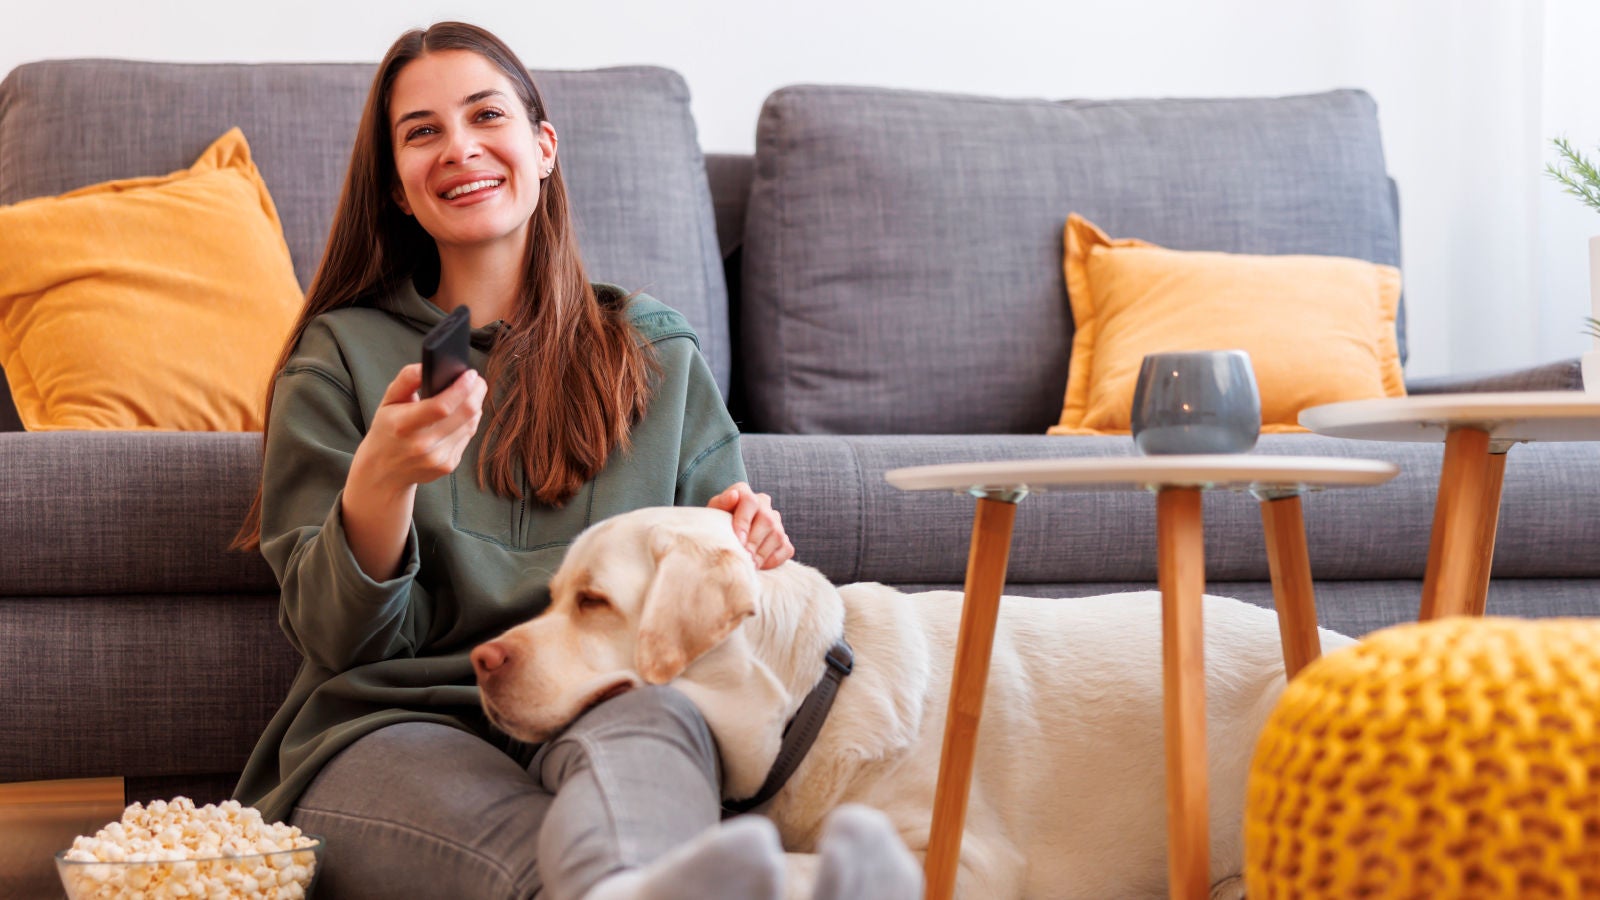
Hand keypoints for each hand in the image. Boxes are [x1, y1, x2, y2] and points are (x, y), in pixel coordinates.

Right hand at [350, 363, 485, 496]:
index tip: (471, 374)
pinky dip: (468, 423)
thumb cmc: (387, 430)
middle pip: (465, 414)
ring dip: (474, 406)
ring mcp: (437, 458)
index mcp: (404, 425)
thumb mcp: (388, 401)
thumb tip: (428, 366)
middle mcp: (422, 445)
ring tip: (468, 395)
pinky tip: (459, 417)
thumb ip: (407, 380)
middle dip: (476, 392)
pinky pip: (468, 437)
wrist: (382, 471)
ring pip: (471, 424)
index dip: (461, 388)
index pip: (441, 406)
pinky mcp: (448, 465)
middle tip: (476, 380)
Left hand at [707, 482, 793, 569]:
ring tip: (750, 564)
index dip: (744, 521)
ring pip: (777, 535)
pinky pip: (785, 549)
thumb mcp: (713, 512)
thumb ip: (720, 502)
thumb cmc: (716, 523)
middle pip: (766, 520)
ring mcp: (776, 521)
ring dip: (762, 553)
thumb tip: (733, 496)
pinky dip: (773, 560)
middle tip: (744, 556)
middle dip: (754, 542)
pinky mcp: (784, 539)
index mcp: (745, 493)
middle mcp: (763, 504)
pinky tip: (759, 565)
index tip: (738, 540)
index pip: (749, 501)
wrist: (723, 536)